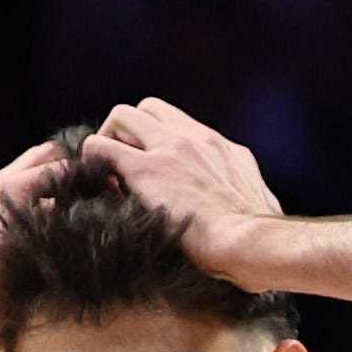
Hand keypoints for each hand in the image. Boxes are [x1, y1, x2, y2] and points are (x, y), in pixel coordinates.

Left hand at [81, 99, 284, 285]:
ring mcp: (170, 149)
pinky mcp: (147, 170)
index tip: (152, 172)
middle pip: (149, 108)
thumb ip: (242, 200)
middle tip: (124, 171)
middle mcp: (196, 138)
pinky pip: (101, 147)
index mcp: (223, 149)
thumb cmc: (258, 242)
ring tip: (109, 179)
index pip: (180, 124)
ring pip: (121, 115)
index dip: (158, 141)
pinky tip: (98, 189)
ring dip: (109, 142)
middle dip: (129, 134)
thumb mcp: (258, 208)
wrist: (253, 243)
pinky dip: (92, 162)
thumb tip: (248, 214)